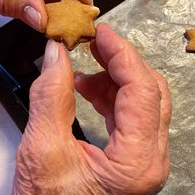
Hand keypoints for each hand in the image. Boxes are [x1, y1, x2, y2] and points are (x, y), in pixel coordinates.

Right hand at [11, 23, 171, 194]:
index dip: (122, 54)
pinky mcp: (135, 159)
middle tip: (94, 43)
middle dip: (122, 62)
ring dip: (116, 79)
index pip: (143, 91)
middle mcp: (152, 160)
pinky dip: (113, 97)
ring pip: (145, 102)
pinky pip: (133, 116)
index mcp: (137, 161)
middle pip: (152, 92)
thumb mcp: (42, 150)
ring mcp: (147, 160)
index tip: (101, 32)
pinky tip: (88, 89)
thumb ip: (51, 96)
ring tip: (84, 69)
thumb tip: (58, 54)